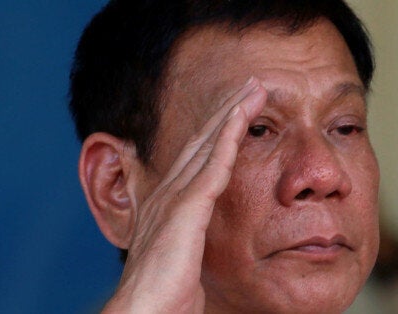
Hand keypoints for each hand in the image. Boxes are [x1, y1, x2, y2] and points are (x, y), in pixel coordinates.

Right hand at [103, 77, 265, 312]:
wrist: (144, 310)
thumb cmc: (165, 292)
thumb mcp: (181, 256)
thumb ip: (191, 235)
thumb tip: (202, 235)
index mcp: (169, 203)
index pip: (198, 156)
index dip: (218, 130)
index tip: (240, 109)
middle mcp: (169, 191)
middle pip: (203, 140)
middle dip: (227, 110)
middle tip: (251, 86)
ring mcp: (175, 197)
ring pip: (209, 144)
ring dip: (232, 114)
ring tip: (254, 89)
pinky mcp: (185, 208)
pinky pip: (212, 165)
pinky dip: (227, 138)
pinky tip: (242, 118)